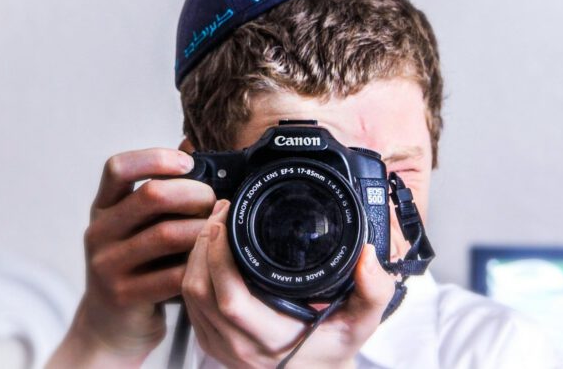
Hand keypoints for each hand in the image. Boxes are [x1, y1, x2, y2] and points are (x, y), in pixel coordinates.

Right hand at [48, 148, 214, 367]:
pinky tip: (209, 263)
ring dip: (203, 229)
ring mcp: (107, 265)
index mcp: (104, 207)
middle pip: (151, 196)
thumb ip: (160, 192)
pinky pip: (172, 274)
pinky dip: (198, 265)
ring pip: (167, 234)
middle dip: (195, 194)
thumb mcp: (138, 226)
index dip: (156, 158)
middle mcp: (99, 232)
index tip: (187, 163)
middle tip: (214, 202)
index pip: (118, 167)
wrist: (112, 325)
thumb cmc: (138, 266)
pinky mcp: (124, 296)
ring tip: (219, 231)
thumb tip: (190, 146)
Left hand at [182, 200, 395, 368]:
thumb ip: (373, 291)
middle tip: (221, 212)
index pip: (229, 298)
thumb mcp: (362, 322)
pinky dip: (193, 271)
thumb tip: (367, 258)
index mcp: (272, 339)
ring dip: (194, 254)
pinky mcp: (210, 342)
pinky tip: (209, 250)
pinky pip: (189, 304)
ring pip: (189, 295)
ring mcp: (220, 347)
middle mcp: (239, 346)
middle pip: (199, 290)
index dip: (219, 257)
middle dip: (203, 244)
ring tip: (215, 224)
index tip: (227, 222)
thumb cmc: (332, 348)